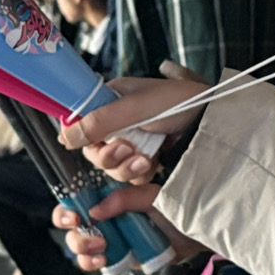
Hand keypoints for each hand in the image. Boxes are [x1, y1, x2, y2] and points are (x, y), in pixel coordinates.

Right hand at [52, 183, 206, 271]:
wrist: (195, 234)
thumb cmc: (175, 210)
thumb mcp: (150, 196)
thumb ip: (123, 199)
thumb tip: (94, 211)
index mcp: (110, 199)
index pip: (76, 202)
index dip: (67, 210)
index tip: (73, 217)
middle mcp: (106, 219)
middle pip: (73, 228)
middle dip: (75, 234)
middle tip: (87, 234)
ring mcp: (111, 239)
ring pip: (80, 247)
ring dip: (82, 249)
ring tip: (101, 248)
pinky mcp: (118, 258)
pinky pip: (95, 264)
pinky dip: (91, 263)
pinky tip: (103, 260)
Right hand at [61, 67, 207, 182]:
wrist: (210, 120)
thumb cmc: (177, 102)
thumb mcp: (133, 107)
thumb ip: (97, 121)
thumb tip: (64, 136)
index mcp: (111, 100)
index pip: (81, 124)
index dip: (86, 139)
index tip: (98, 142)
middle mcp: (118, 120)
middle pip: (94, 150)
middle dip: (109, 156)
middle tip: (127, 149)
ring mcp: (133, 139)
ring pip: (111, 166)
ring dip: (125, 167)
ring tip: (145, 158)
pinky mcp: (146, 156)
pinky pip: (130, 174)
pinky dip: (139, 174)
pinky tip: (152, 164)